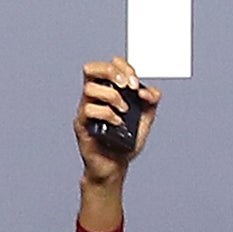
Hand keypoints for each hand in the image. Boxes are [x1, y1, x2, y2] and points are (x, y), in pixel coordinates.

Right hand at [74, 58, 153, 185]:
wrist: (115, 166)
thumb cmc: (126, 141)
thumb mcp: (145, 120)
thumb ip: (150, 103)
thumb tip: (150, 91)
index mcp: (108, 91)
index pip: (108, 66)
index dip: (122, 67)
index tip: (135, 82)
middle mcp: (94, 97)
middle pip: (91, 68)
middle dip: (112, 72)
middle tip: (127, 86)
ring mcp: (86, 109)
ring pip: (90, 88)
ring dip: (113, 96)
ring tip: (124, 111)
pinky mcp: (82, 124)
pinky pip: (89, 109)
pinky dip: (108, 114)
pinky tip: (118, 123)